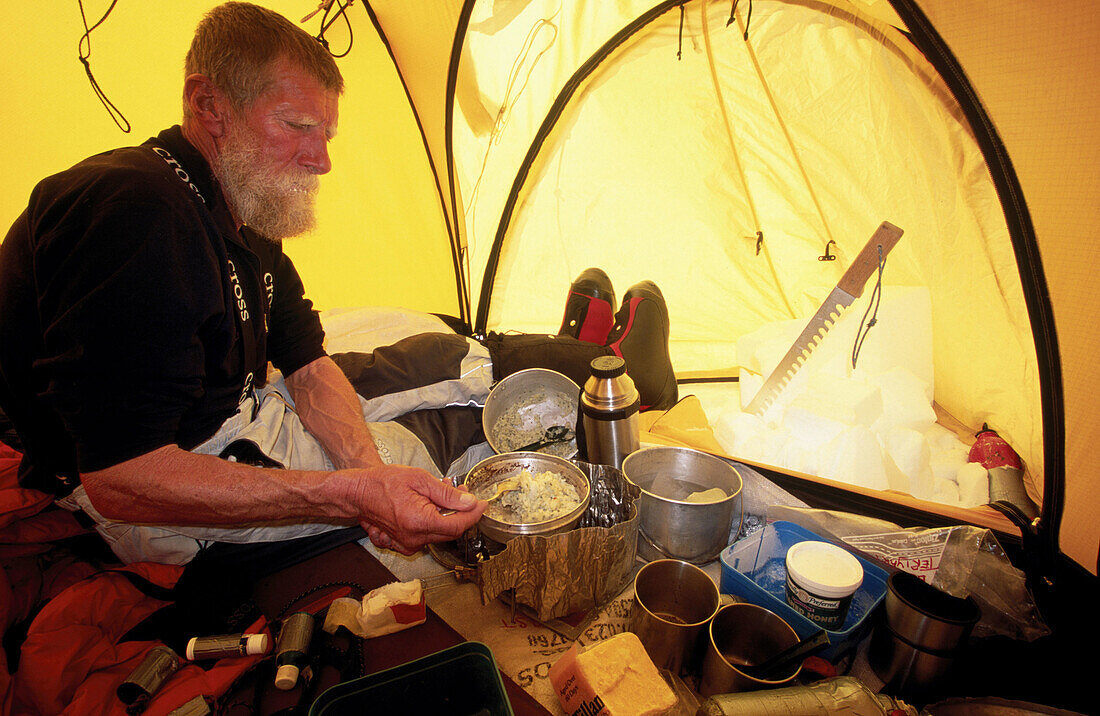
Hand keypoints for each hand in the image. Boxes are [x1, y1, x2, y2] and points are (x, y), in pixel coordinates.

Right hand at [351, 465, 486, 554]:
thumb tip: (468, 502)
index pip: (458, 525)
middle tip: (463, 492)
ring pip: (440, 533)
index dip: (474, 514)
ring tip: (442, 493)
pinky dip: (434, 522)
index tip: (482, 503)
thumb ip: (446, 493)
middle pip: (451, 531)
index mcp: (419, 522)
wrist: (358, 493)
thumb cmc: (383, 482)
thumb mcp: (419, 479)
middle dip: (462, 512)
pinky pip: (427, 536)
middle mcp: (414, 538)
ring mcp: (407, 544)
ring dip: (447, 515)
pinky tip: (430, 505)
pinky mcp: (403, 544)